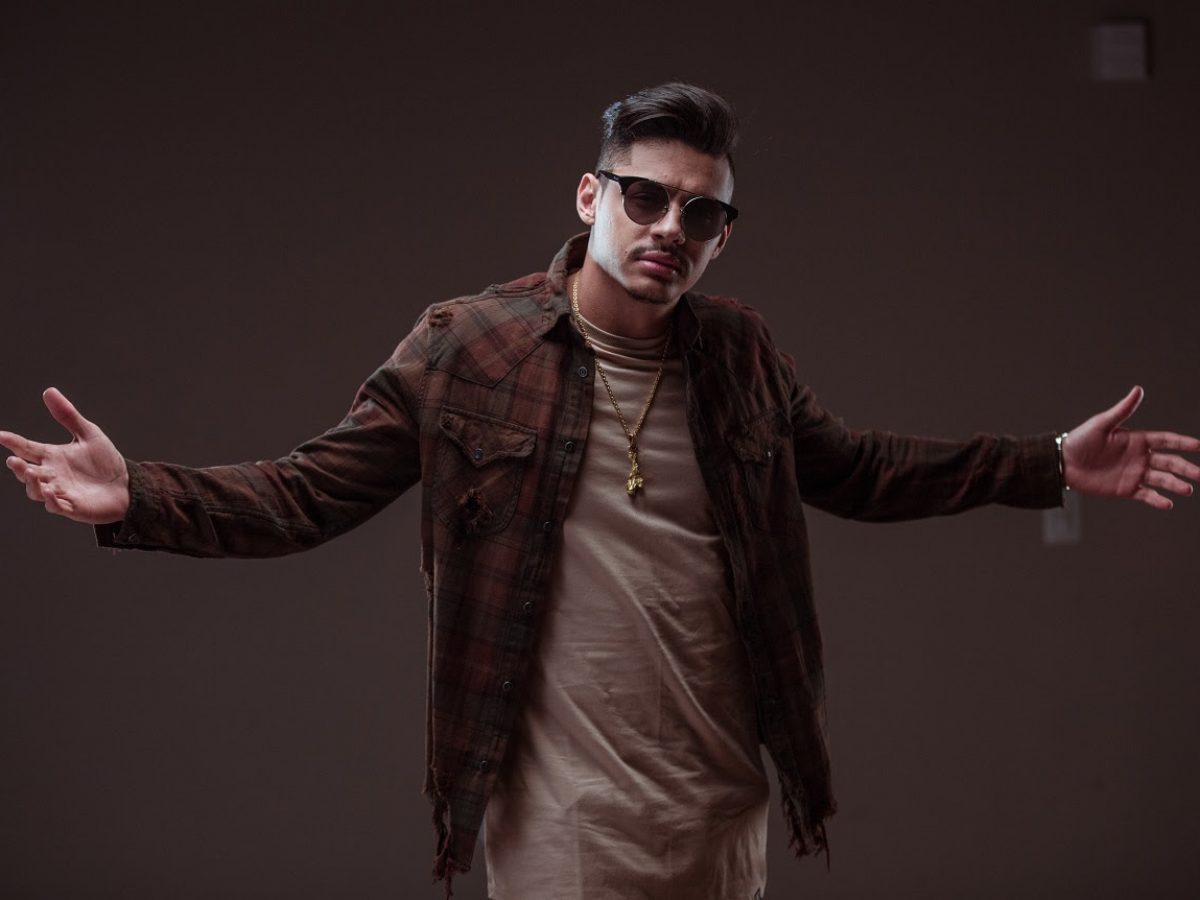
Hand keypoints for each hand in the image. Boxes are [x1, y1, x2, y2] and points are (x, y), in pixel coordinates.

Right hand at [0, 388, 129, 523]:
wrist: (126, 485)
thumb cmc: (105, 462)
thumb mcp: (88, 434)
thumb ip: (68, 416)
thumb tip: (48, 391)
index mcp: (52, 457)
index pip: (27, 448)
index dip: (12, 442)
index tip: (0, 435)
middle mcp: (51, 475)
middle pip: (26, 472)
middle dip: (18, 467)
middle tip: (14, 460)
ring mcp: (60, 492)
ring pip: (36, 491)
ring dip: (32, 484)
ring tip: (31, 472)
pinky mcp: (72, 507)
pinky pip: (56, 506)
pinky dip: (51, 501)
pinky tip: (51, 492)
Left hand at [1062, 386, 1199, 509]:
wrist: (1063, 463)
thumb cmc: (1080, 440)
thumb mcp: (1102, 424)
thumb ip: (1122, 410)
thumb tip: (1138, 389)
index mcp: (1137, 440)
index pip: (1166, 440)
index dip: (1183, 443)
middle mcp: (1140, 457)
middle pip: (1170, 462)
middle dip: (1186, 468)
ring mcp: (1134, 474)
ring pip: (1162, 480)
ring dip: (1175, 484)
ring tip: (1187, 489)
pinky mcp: (1126, 489)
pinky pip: (1146, 495)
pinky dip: (1157, 500)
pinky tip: (1168, 504)